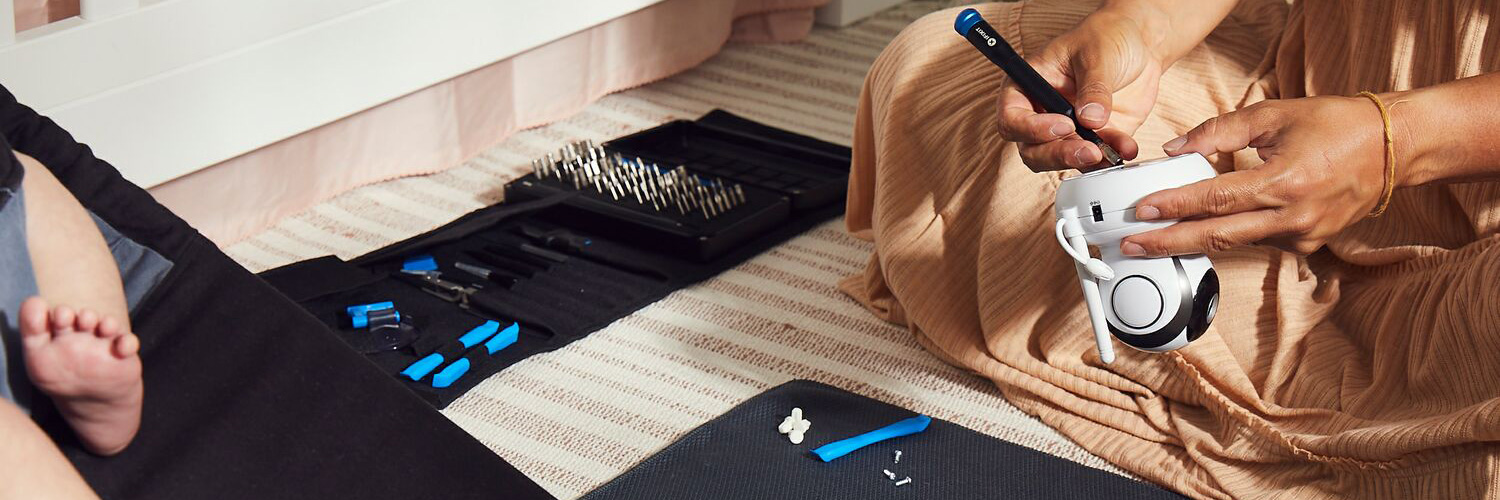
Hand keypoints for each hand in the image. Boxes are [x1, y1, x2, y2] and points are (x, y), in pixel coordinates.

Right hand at [996, 8, 1164, 170]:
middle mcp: (1041, 113)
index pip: (1012, 118)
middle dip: (1057, 155)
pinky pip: (1095, 160)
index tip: (1064, 124)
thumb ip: (1093, 88)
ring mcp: (1067, 130)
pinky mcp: (1093, 140)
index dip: (1031, 128)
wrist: (1138, 44)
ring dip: (1081, 162)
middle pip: (1032, 149)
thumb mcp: (1097, 55)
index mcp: (1028, 86)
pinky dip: (1110, 159)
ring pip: (1059, 161)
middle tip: (1088, 151)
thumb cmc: (1105, 38)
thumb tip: (1091, 119)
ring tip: (1107, 153)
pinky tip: (1126, 148)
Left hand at [1121, 95, 1394, 256]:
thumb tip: (1175, 148)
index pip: (1215, 199)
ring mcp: (1302, 236)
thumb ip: (1219, 131)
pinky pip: (1257, 242)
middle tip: (1131, 244)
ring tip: (1155, 237)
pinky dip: (1229, 234)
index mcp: (1285, 182)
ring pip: (1236, 242)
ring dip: (1194, 240)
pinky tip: (1204, 229)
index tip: (1141, 212)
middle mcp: (1294, 217)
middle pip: (1218, 236)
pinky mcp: (1306, 244)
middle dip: (1169, 243)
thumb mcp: (1273, 115)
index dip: (1174, 207)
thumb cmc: (1336, 125)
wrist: (1393, 148)